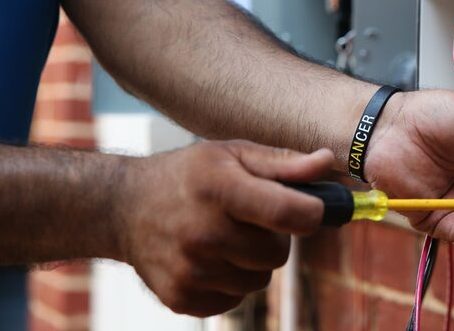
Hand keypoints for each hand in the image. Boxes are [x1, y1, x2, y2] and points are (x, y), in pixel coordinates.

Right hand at [116, 141, 333, 316]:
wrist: (125, 208)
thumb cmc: (191, 175)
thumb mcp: (233, 154)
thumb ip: (283, 163)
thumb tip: (328, 162)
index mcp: (219, 189)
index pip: (287, 213)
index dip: (312, 214)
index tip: (312, 210)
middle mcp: (202, 233)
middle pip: (278, 254)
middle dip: (275, 237)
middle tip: (251, 218)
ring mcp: (189, 271)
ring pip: (260, 279)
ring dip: (253, 260)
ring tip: (227, 235)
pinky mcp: (181, 298)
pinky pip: (236, 298)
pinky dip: (232, 280)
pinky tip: (210, 257)